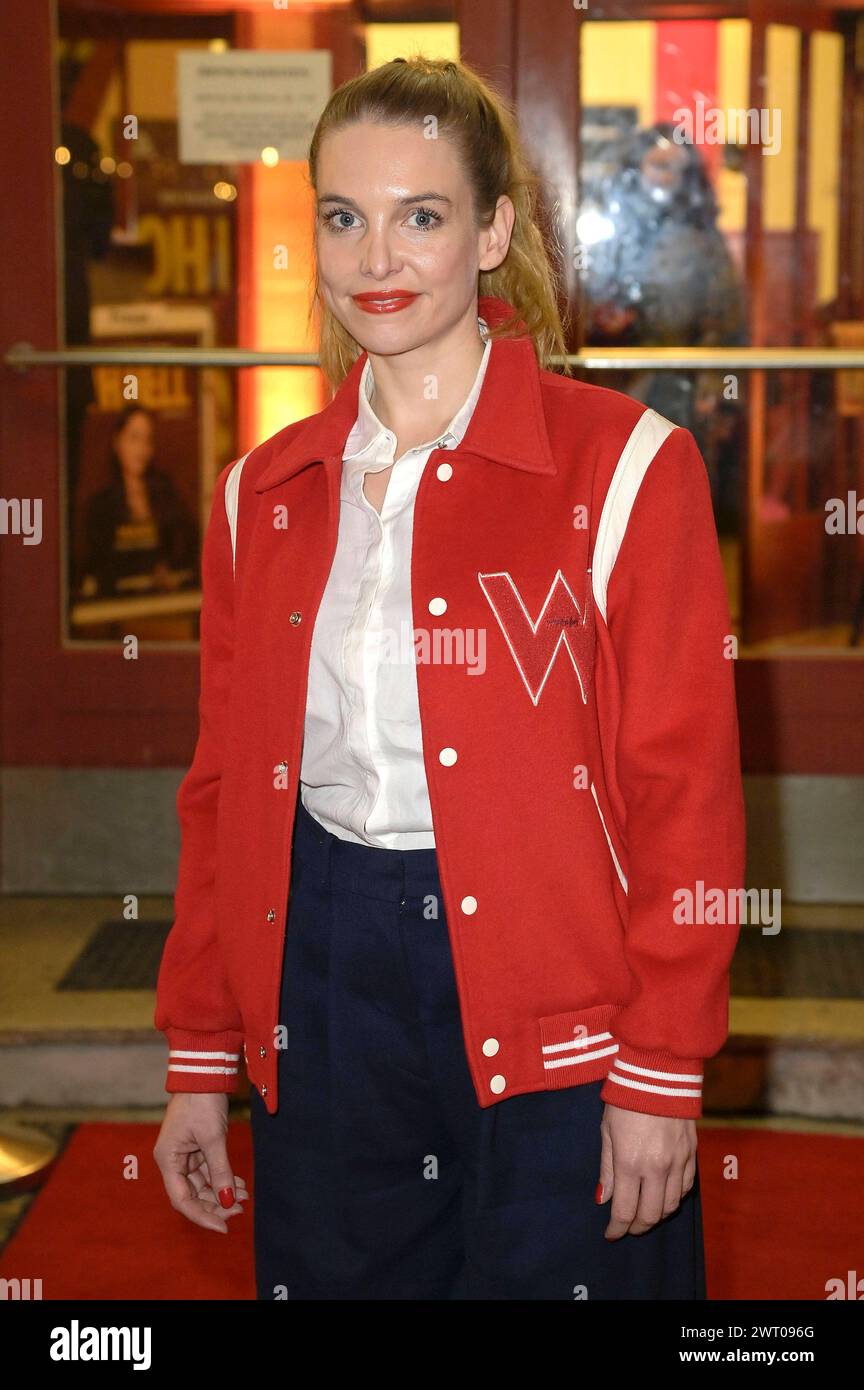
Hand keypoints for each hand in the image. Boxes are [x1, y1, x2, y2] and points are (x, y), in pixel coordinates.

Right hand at [153, 1093, 248, 1232]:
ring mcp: (184, 1154)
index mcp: (168, 1160)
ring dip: (223, 1192)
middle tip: (241, 1210)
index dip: (202, 1216)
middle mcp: (173, 1160)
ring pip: (202, 1184)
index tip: (224, 1226)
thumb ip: (220, 1171)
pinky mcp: (196, 1147)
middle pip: (192, 1195)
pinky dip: (223, 1178)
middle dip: (216, 1204)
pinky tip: (240, 1184)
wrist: (204, 1073)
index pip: (182, 1200)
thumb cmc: (202, 1102)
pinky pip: (208, 1171)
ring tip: (245, 1196)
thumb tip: (229, 1200)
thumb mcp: (214, 1138)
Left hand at [597, 1102, 696, 1238]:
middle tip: (627, 1226)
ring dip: (657, 1215)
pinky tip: (664, 1195)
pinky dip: (674, 1198)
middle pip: (651, 1215)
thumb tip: (603, 1199)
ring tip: (645, 1213)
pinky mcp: (692, 1153)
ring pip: (671, 1205)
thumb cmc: (626, 1100)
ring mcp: (678, 1161)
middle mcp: (657, 1167)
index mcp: (630, 1162)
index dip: (617, 1228)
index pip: (624, 1210)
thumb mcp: (607, 1131)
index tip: (610, 1234)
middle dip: (637, 1227)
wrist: (659, 1073)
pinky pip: (686, 1187)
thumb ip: (606, 1168)